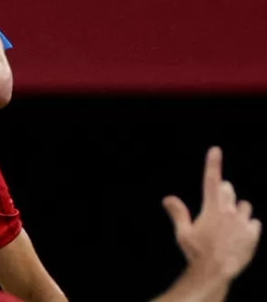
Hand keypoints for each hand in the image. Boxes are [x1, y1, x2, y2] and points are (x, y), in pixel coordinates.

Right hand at [162, 147, 260, 279]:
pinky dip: (249, 226)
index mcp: (212, 208)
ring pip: (244, 206)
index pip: (212, 180)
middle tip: (216, 209)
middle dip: (223, 194)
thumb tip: (168, 198)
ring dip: (238, 211)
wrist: (216, 272)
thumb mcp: (182, 234)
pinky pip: (255, 223)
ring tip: (230, 226)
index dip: (213, 163)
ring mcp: (243, 222)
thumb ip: (178, 213)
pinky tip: (240, 236)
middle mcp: (230, 212)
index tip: (215, 150)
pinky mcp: (254, 234)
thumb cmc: (196, 253)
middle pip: (229, 191)